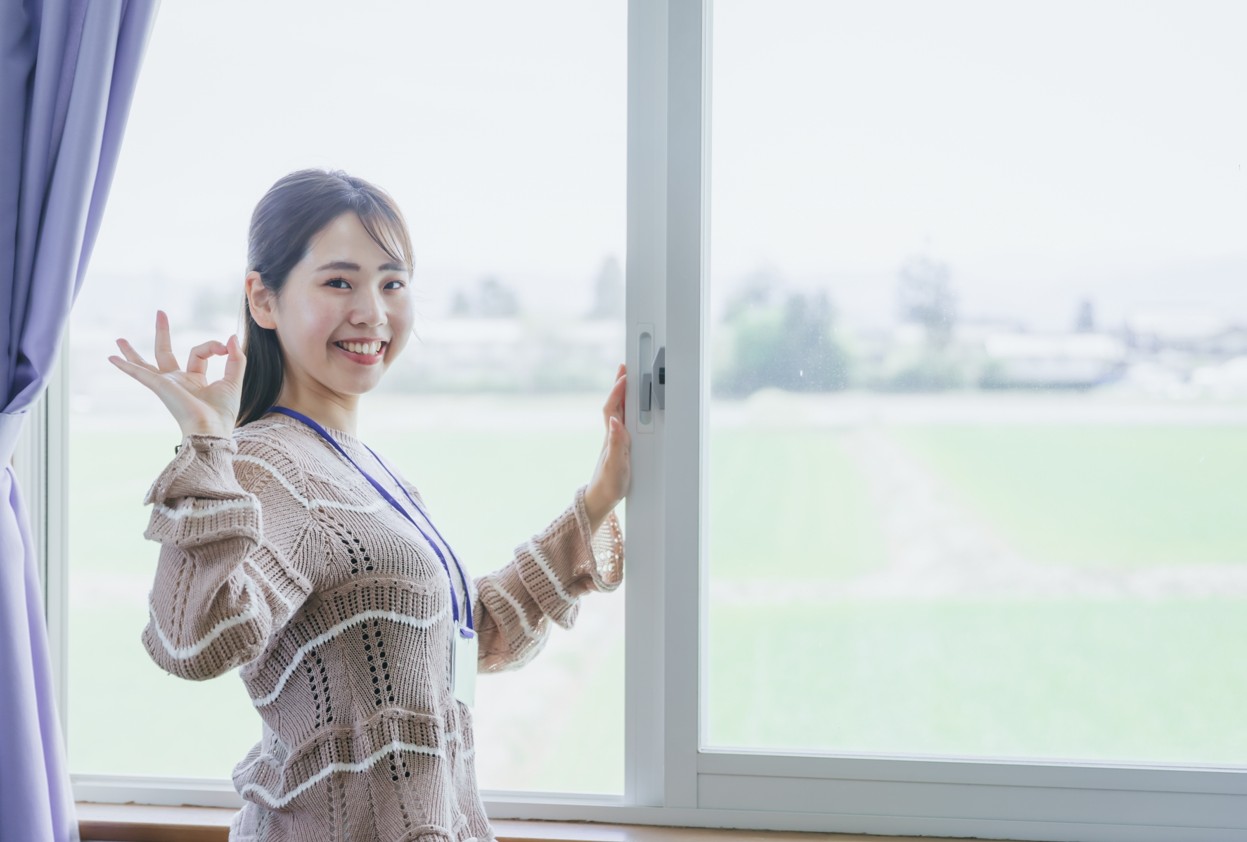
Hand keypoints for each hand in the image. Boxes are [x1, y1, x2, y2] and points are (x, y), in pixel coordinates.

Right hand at [108, 310, 245, 438]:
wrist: (212, 428)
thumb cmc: (222, 412)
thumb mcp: (233, 380)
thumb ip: (236, 359)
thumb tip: (231, 336)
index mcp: (194, 380)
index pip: (199, 352)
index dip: (213, 346)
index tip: (225, 348)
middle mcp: (177, 381)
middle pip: (166, 352)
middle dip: (163, 332)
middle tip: (160, 312)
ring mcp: (166, 384)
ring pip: (146, 363)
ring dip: (132, 351)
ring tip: (119, 339)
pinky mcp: (159, 385)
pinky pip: (139, 373)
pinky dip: (125, 365)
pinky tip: (111, 358)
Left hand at [584, 363, 630, 531]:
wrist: (601, 499)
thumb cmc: (608, 484)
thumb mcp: (615, 465)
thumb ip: (616, 444)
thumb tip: (616, 422)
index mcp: (612, 436)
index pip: (614, 407)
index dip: (618, 390)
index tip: (624, 375)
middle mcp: (612, 434)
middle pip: (616, 403)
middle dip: (620, 384)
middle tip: (625, 367)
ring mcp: (615, 439)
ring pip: (619, 410)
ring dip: (623, 394)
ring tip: (627, 379)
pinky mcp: (620, 445)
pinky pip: (623, 420)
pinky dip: (627, 409)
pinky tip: (630, 408)